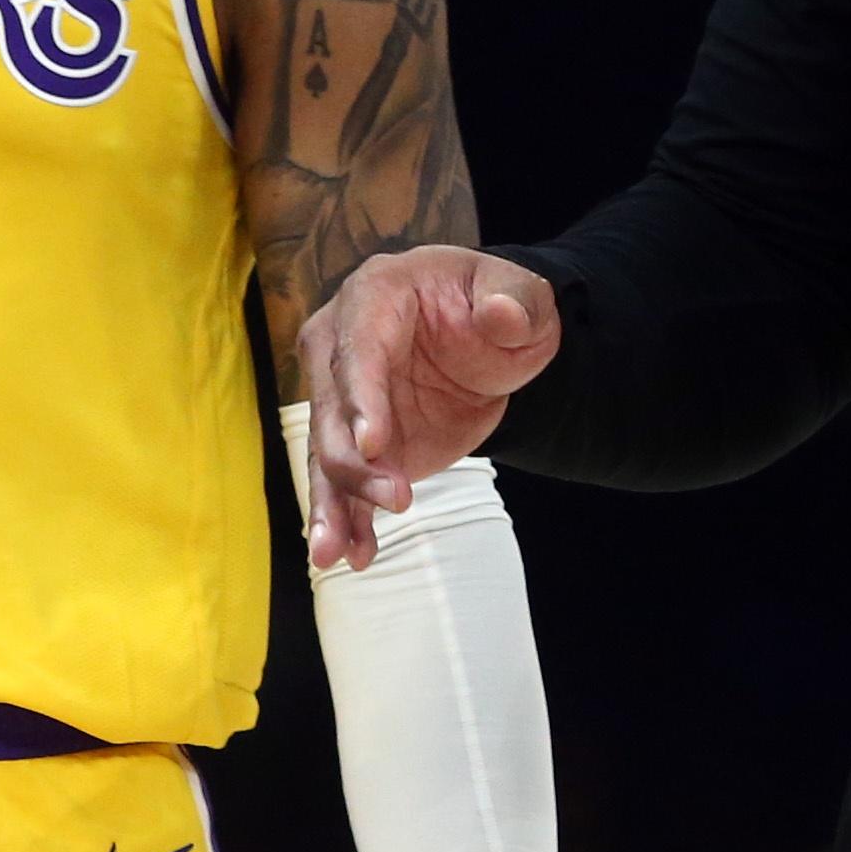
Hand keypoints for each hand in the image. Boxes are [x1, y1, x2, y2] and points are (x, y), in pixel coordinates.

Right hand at [299, 246, 560, 570]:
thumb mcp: (525, 297)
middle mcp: (342, 344)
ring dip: (332, 505)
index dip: (362, 397)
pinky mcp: (360, 442)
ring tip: (335, 553)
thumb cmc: (499, 305)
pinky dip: (349, 520)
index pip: (359, 349)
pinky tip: (357, 556)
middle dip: (354, 463)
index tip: (372, 444)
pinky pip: (344, 484)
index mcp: (375, 296)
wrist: (490, 339)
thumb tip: (502, 315)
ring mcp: (345, 398)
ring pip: (326, 455)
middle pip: (331, 410)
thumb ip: (518, 302)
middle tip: (398, 500)